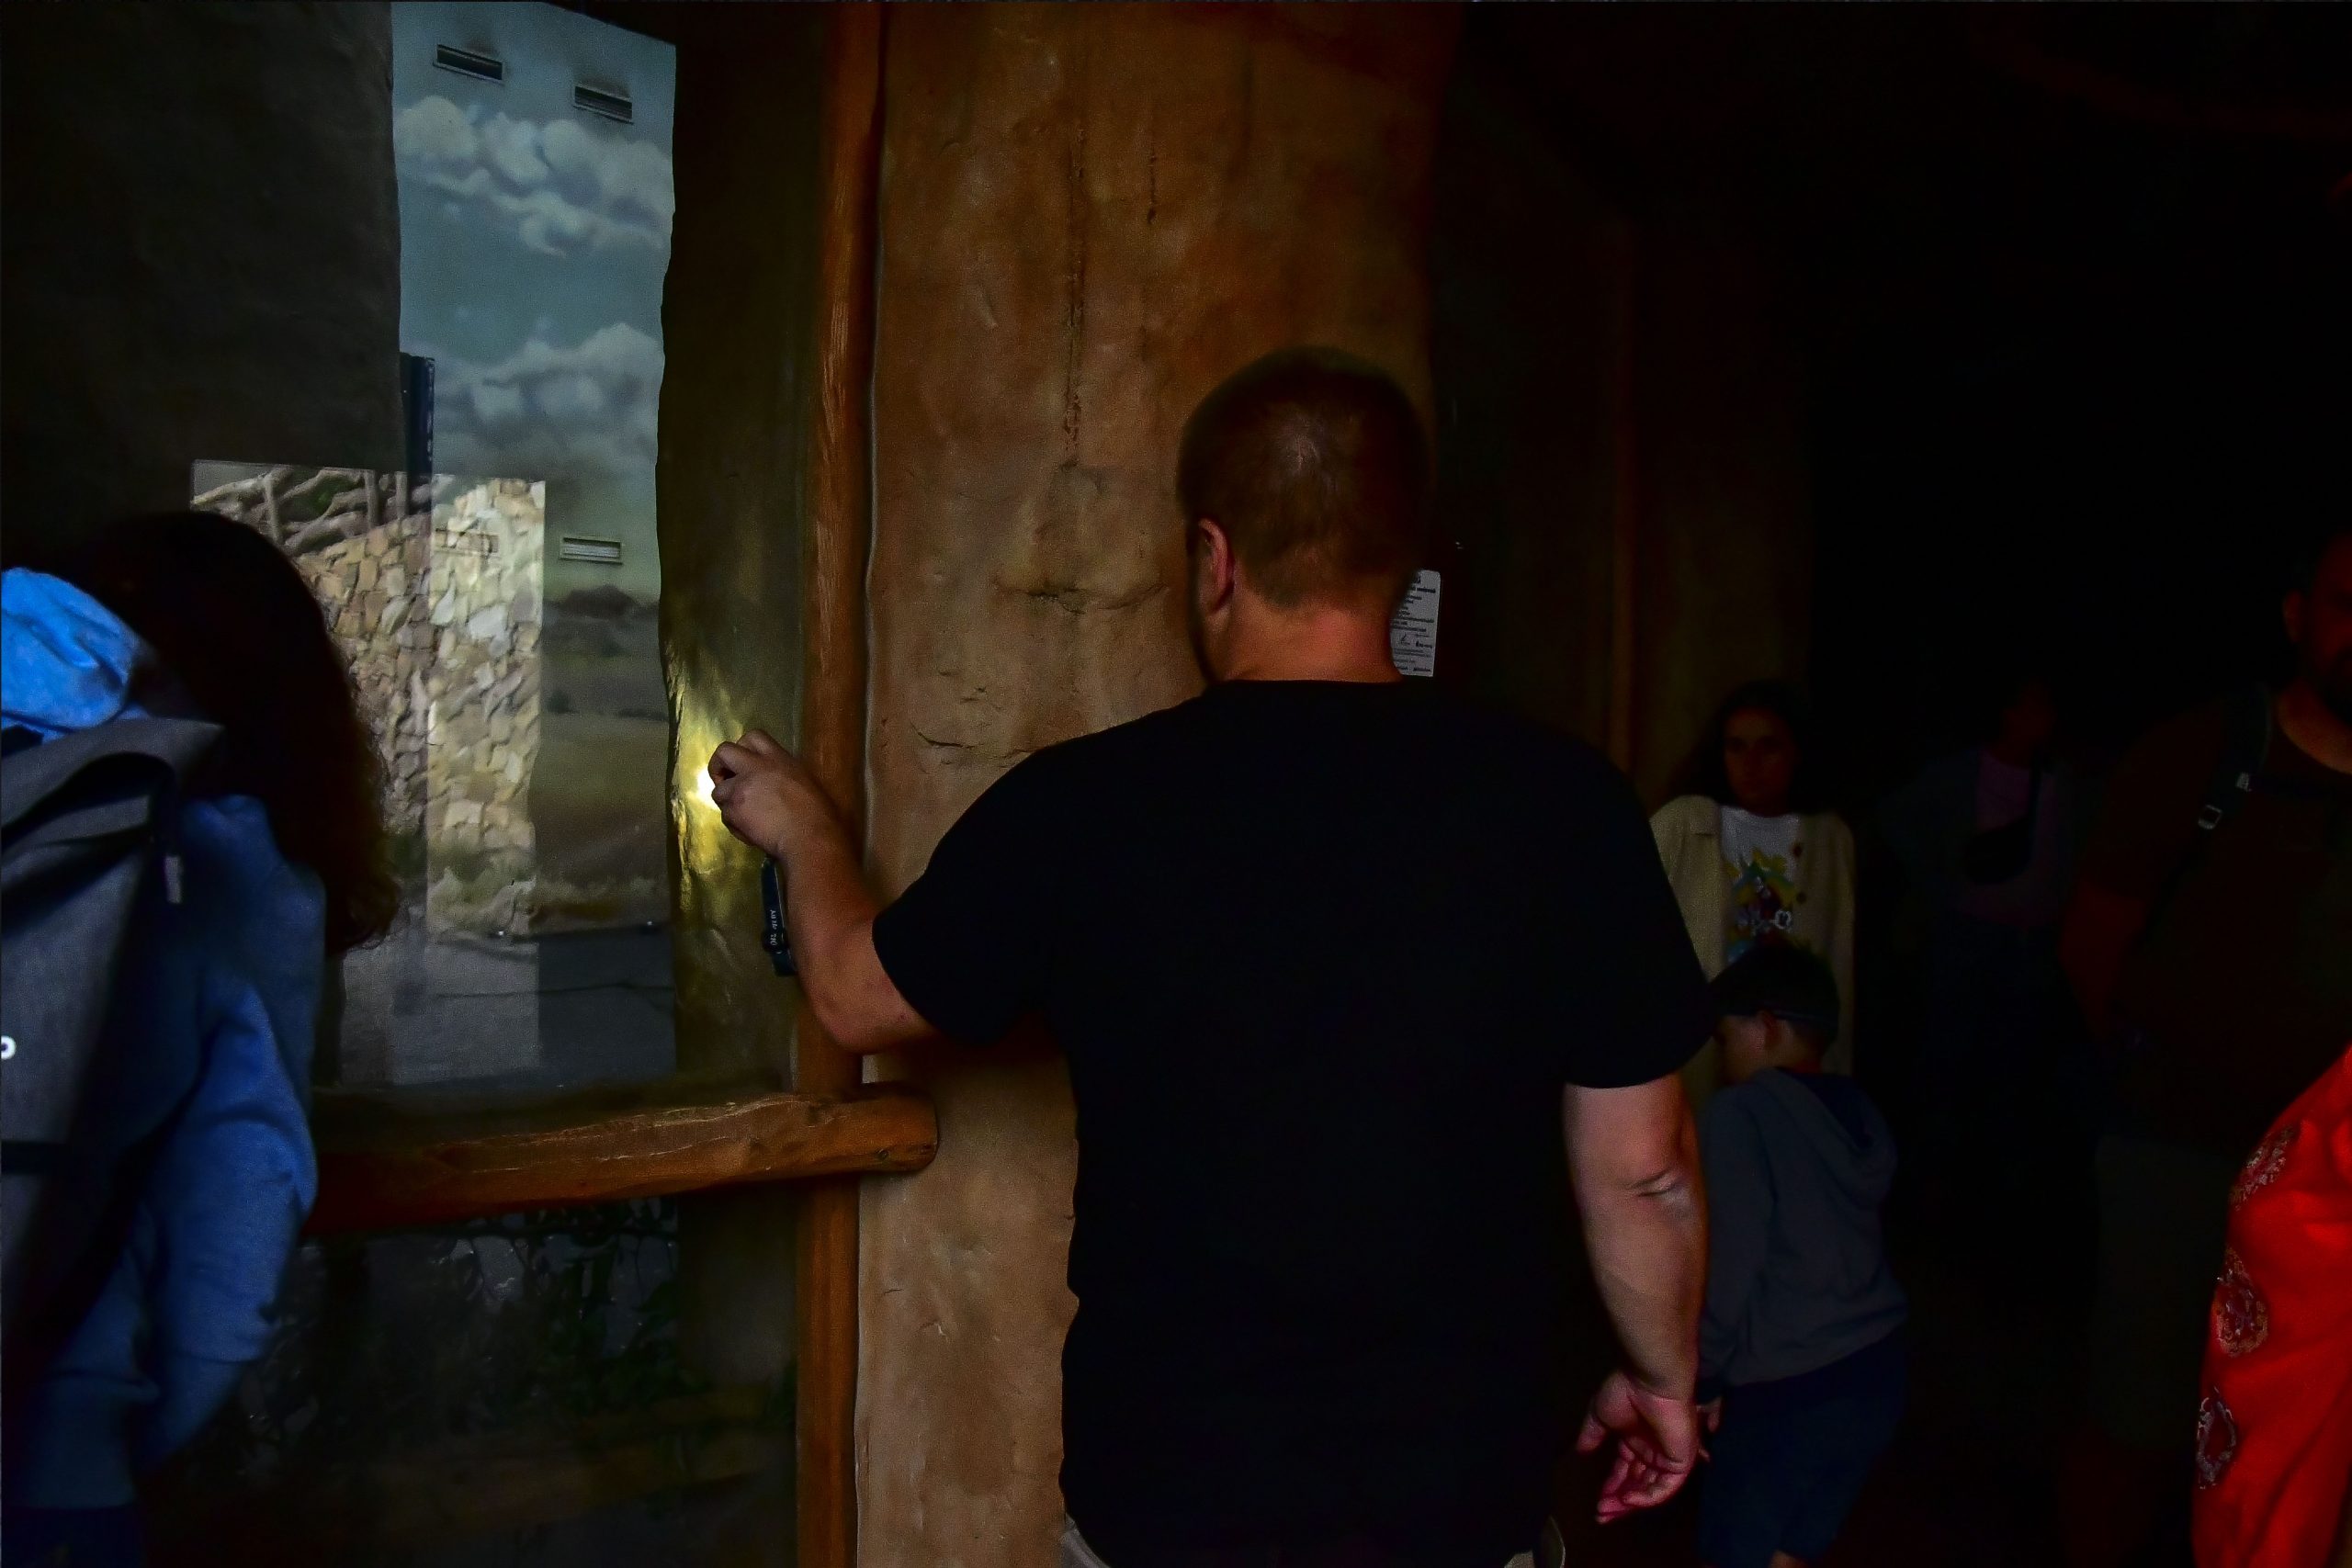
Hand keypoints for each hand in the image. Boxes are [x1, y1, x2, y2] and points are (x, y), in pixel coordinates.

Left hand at [709, 730, 833, 860]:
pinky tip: (750, 831)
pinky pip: (725, 815)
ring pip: (718, 790)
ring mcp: (741, 788)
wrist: (809, 837)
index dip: (742, 748)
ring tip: (744, 815)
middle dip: (718, 765)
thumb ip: (783, 774)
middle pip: (723, 751)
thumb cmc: (818, 813)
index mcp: (778, 758)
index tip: (745, 763)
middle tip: (727, 781)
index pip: (752, 736)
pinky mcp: (733, 810)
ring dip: (727, 802)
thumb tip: (772, 781)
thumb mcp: (804, 780)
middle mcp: (756, 767)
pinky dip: (734, 824)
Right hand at [1576, 1369, 1700, 1522]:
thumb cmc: (1626, 1393)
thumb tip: (1579, 1453)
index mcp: (1635, 1440)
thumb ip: (1591, 1436)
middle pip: (1636, 1485)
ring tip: (1609, 1510)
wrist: (1651, 1381)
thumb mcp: (1600, 1415)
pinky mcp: (1681, 1461)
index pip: (1624, 1472)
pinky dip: (1647, 1497)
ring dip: (1630, 1503)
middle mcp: (1652, 1452)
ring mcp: (1667, 1457)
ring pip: (1650, 1489)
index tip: (1596, 1504)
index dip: (1611, 1488)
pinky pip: (1665, 1487)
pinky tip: (1628, 1499)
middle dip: (1618, 1501)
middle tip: (1601, 1514)